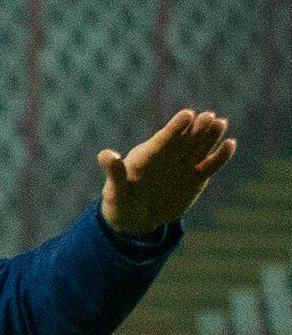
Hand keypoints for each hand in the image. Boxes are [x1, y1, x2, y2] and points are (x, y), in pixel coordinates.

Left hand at [100, 108, 235, 236]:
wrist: (135, 220)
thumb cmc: (119, 203)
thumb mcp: (115, 192)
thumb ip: (114, 174)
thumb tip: (105, 154)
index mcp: (146, 157)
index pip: (162, 140)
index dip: (175, 127)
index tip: (188, 114)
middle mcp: (166, 157)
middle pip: (184, 140)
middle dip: (196, 128)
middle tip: (208, 116)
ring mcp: (182, 166)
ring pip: (199, 148)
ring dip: (210, 136)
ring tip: (220, 122)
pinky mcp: (195, 178)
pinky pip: (209, 165)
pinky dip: (220, 156)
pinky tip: (230, 144)